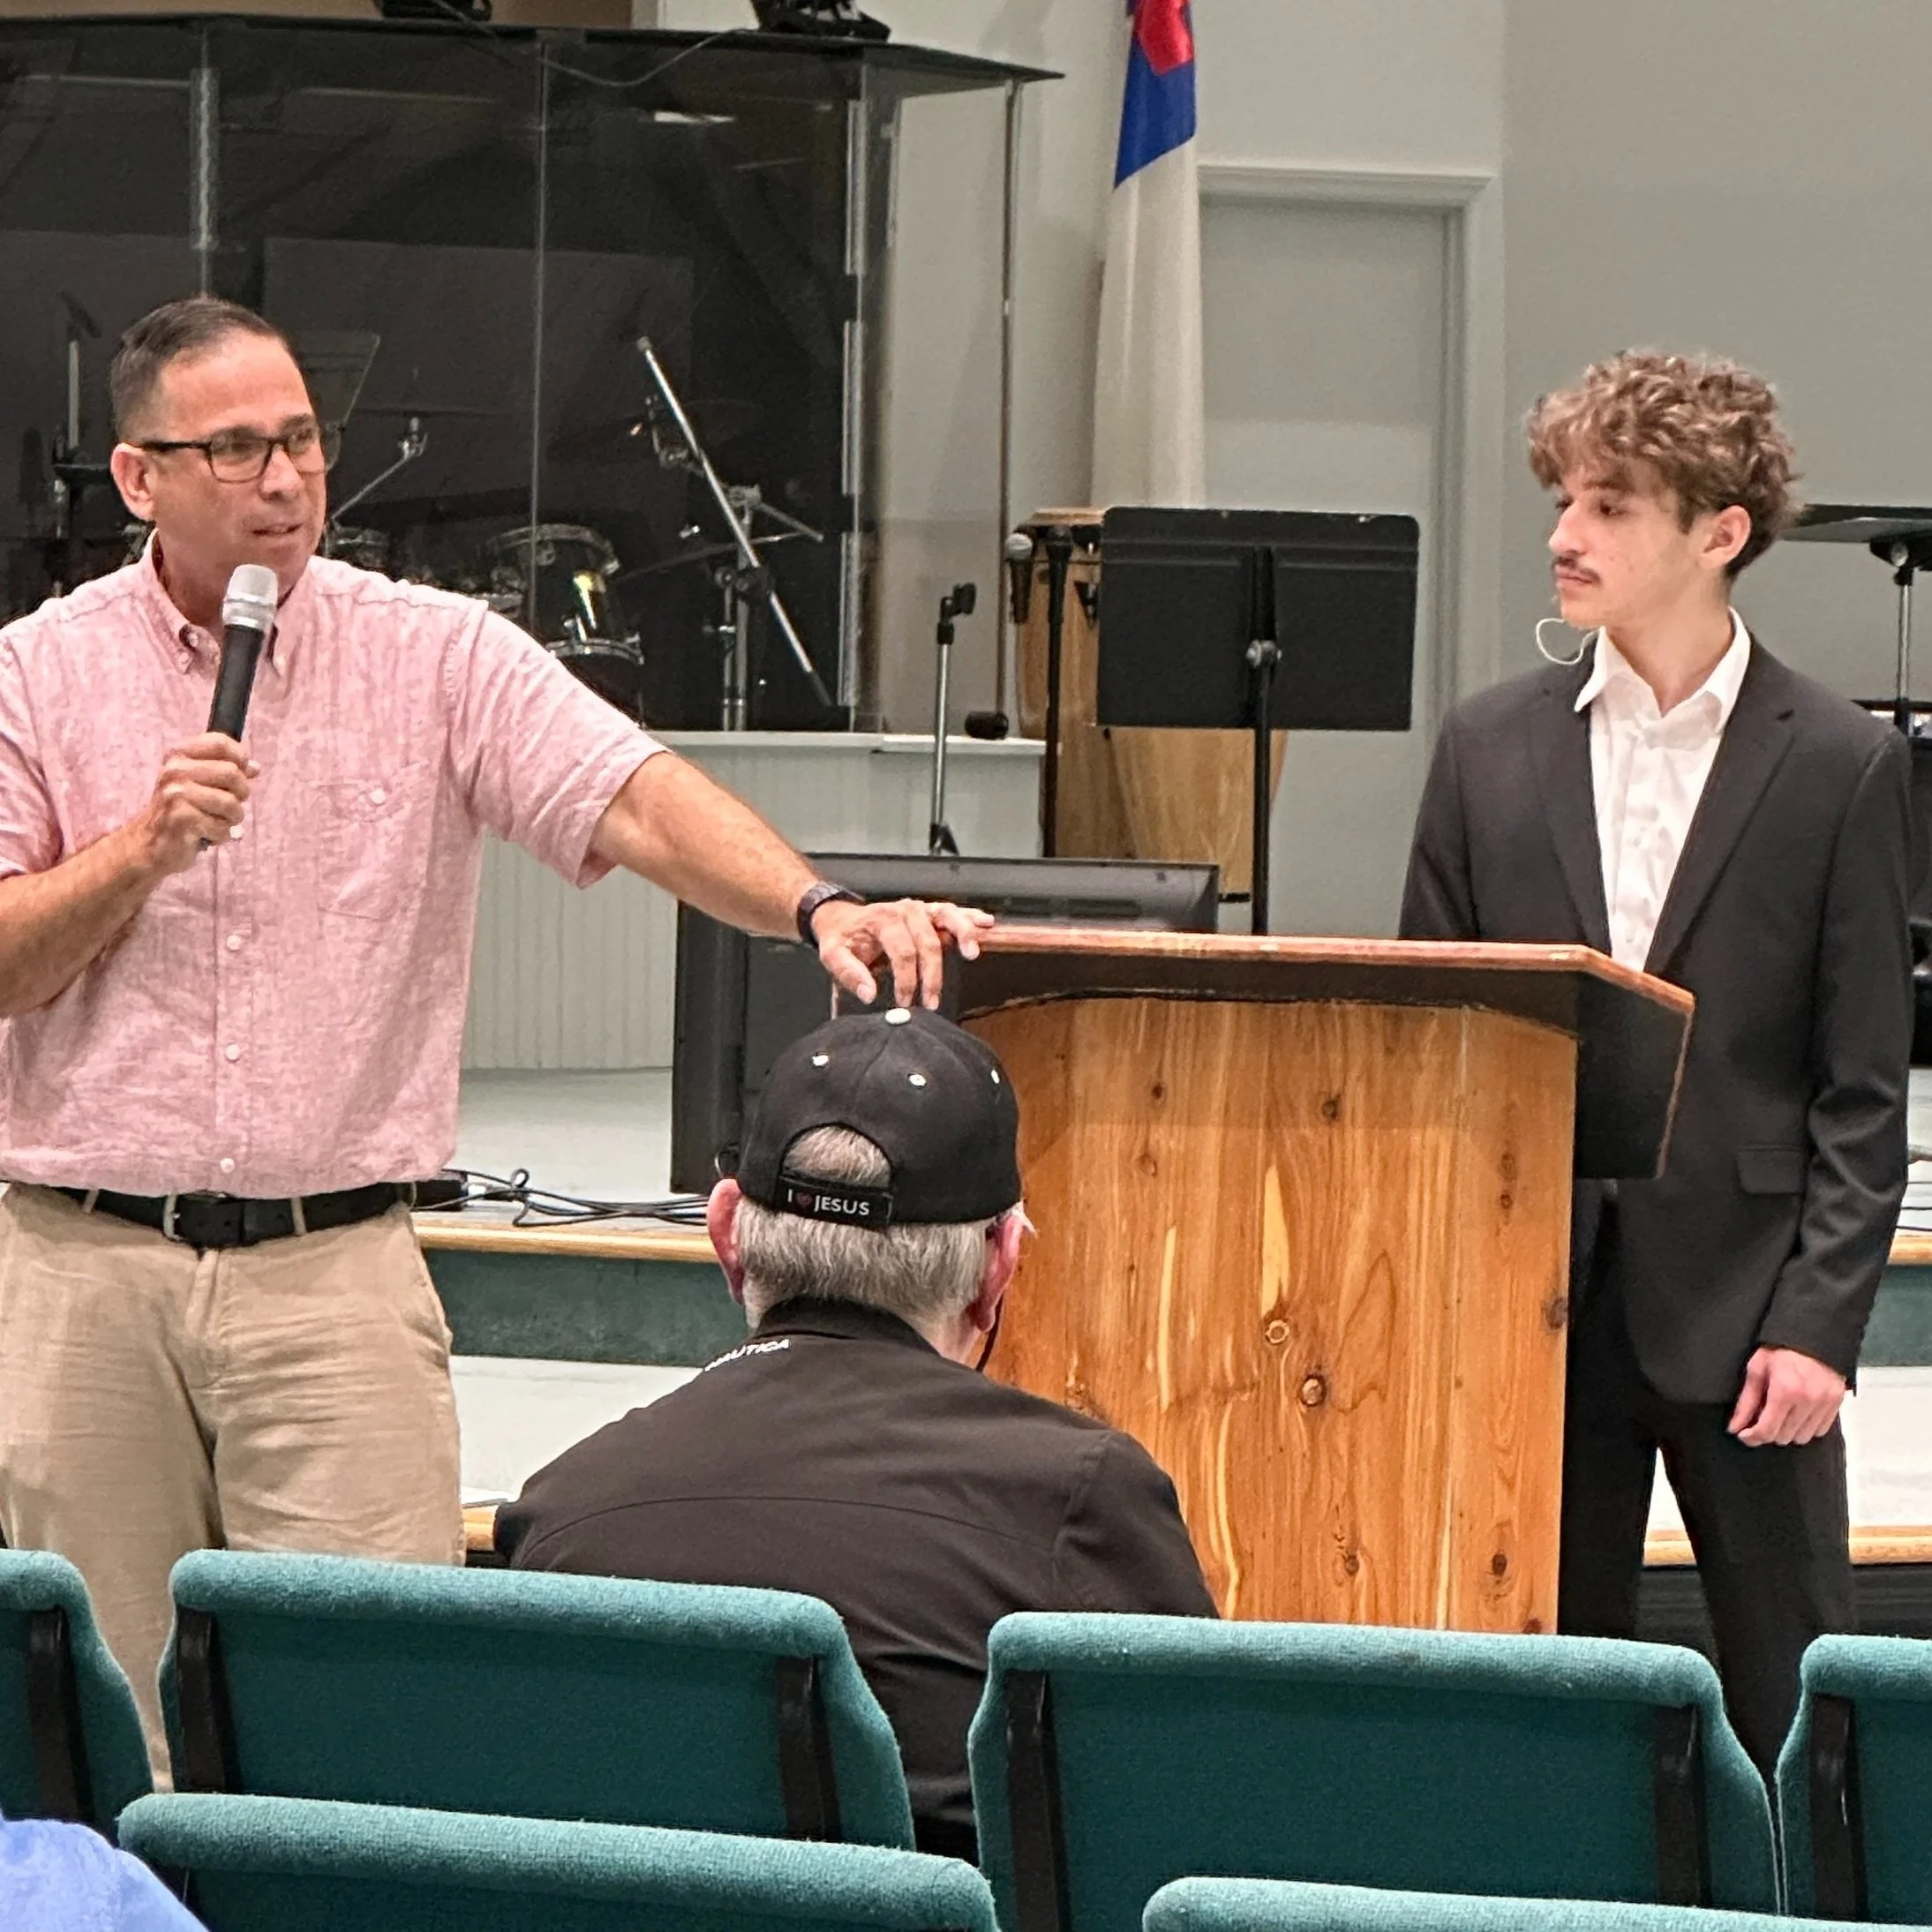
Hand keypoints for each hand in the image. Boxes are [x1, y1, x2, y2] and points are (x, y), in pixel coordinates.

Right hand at [134, 733, 255, 876]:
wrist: (149, 845)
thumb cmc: (180, 813)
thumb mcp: (200, 786)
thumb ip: (226, 773)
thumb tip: (255, 767)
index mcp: (180, 756)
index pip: (220, 743)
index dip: (240, 758)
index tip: (242, 774)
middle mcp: (175, 770)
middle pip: (232, 773)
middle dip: (241, 795)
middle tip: (229, 807)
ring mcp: (176, 793)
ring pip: (231, 803)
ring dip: (232, 819)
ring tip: (216, 822)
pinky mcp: (180, 818)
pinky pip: (221, 827)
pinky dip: (220, 836)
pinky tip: (205, 835)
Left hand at [811, 897, 994, 1008]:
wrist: (841, 918)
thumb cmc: (842, 938)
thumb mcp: (832, 955)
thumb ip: (849, 974)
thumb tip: (869, 995)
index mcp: (882, 920)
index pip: (902, 952)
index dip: (907, 980)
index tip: (906, 1002)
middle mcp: (904, 910)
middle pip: (928, 941)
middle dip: (933, 975)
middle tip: (932, 1001)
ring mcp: (919, 909)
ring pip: (947, 917)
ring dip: (963, 934)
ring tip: (971, 953)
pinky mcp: (929, 912)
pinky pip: (953, 912)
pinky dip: (970, 917)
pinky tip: (986, 924)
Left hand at [1728, 1345, 1846, 1446]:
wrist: (1813, 1334)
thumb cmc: (1781, 1349)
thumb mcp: (1757, 1369)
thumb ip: (1746, 1402)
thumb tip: (1735, 1427)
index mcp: (1784, 1391)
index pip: (1767, 1430)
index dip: (1752, 1437)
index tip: (1744, 1434)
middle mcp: (1807, 1401)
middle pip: (1784, 1437)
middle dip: (1769, 1431)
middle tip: (1761, 1419)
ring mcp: (1825, 1403)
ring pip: (1803, 1437)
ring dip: (1788, 1431)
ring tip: (1780, 1415)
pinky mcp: (1837, 1403)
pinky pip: (1820, 1430)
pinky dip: (1807, 1427)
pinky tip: (1798, 1414)